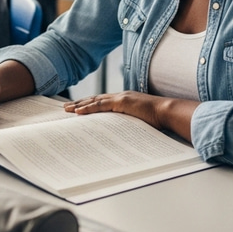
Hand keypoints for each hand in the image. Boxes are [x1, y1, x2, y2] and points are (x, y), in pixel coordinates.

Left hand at [65, 90, 195, 140]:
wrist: (167, 112)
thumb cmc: (158, 119)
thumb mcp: (140, 121)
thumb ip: (129, 124)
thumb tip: (120, 135)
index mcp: (124, 100)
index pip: (102, 101)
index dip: (89, 103)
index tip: (78, 107)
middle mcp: (120, 96)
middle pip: (95, 99)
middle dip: (80, 103)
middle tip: (66, 107)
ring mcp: (120, 98)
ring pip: (94, 100)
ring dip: (79, 105)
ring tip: (67, 109)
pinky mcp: (121, 102)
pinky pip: (100, 105)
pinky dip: (88, 108)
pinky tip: (78, 111)